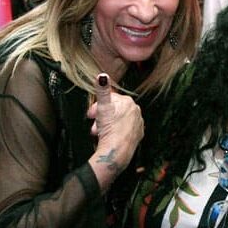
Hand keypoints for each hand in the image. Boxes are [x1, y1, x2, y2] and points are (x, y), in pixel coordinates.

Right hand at [88, 74, 143, 188]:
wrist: (117, 152)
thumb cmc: (110, 130)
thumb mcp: (102, 108)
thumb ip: (102, 91)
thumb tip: (102, 75)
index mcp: (128, 102)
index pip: (110, 99)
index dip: (97, 106)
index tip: (90, 114)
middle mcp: (136, 111)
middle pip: (113, 110)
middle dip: (101, 117)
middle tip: (94, 125)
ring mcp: (138, 123)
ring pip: (117, 120)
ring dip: (106, 124)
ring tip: (99, 132)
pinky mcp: (137, 135)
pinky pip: (123, 130)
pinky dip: (116, 131)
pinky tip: (110, 136)